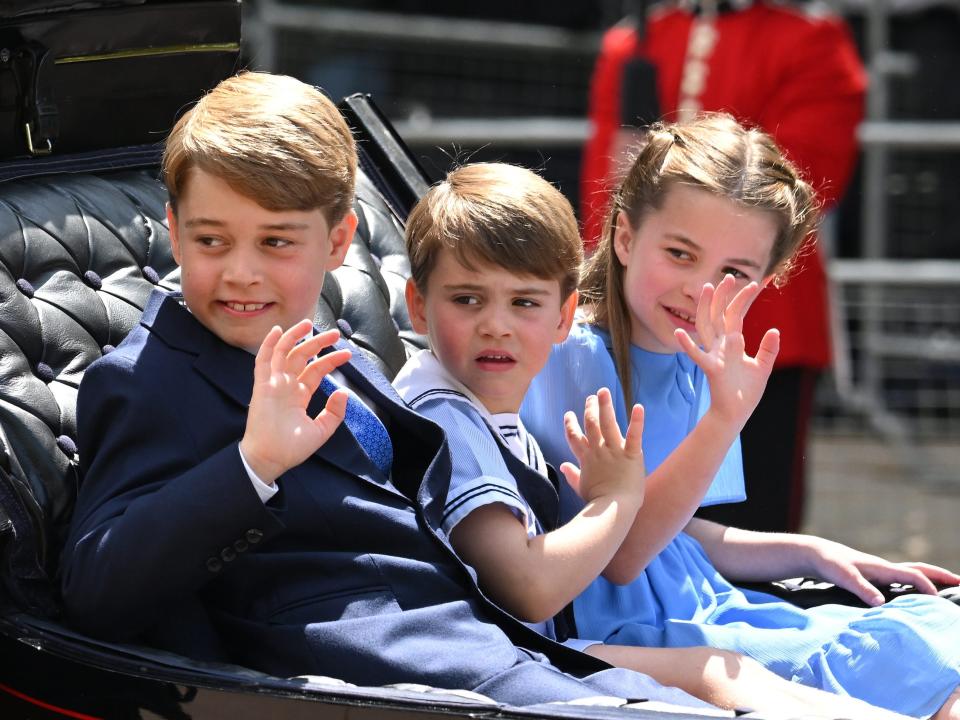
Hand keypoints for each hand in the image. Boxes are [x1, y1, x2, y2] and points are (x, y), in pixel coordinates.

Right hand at [240, 320, 350, 483]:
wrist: (270, 459)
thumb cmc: (291, 448)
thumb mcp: (321, 431)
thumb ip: (334, 413)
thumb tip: (344, 393)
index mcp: (299, 395)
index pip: (316, 371)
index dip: (331, 361)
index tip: (347, 355)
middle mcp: (286, 386)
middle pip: (302, 357)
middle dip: (318, 343)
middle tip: (335, 334)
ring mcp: (273, 384)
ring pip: (283, 353)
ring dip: (295, 337)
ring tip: (309, 324)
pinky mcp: (262, 386)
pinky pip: (263, 361)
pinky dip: (269, 345)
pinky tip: (278, 331)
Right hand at [560, 387, 644, 505]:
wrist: (613, 509)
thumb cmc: (597, 501)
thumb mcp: (581, 487)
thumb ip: (572, 474)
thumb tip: (563, 466)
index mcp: (586, 458)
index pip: (574, 437)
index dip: (570, 425)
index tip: (569, 414)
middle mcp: (598, 450)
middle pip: (591, 425)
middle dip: (590, 409)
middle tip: (591, 397)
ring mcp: (614, 451)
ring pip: (608, 423)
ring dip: (605, 406)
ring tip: (603, 391)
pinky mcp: (631, 454)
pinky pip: (634, 435)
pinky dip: (637, 420)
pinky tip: (638, 407)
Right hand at [676, 274, 779, 430]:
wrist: (736, 414)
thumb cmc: (746, 392)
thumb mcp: (762, 367)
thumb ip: (768, 349)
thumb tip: (774, 330)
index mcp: (733, 343)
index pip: (737, 314)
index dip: (745, 298)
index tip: (757, 282)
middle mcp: (721, 345)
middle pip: (719, 314)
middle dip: (724, 295)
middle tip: (729, 276)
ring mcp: (714, 355)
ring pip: (707, 326)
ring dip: (706, 308)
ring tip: (707, 288)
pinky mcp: (711, 369)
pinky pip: (697, 356)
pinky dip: (687, 345)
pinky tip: (679, 333)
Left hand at [808, 537, 959, 605]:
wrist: (816, 554)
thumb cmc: (829, 564)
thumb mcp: (843, 577)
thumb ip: (861, 588)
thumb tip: (880, 603)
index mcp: (881, 567)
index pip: (912, 575)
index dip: (927, 586)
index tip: (939, 601)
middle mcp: (884, 568)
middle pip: (919, 569)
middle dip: (940, 576)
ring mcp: (880, 571)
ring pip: (911, 573)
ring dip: (930, 579)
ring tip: (946, 588)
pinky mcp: (873, 576)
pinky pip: (901, 579)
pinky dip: (915, 584)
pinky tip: (915, 594)